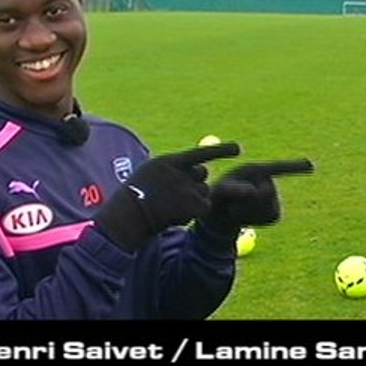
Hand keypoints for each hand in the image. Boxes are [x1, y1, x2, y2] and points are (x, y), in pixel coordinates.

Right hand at [94, 142, 240, 251]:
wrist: (127, 217)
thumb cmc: (133, 197)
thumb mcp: (148, 174)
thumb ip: (171, 170)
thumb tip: (196, 168)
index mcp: (168, 161)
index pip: (200, 153)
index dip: (221, 150)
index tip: (238, 148)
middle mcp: (180, 172)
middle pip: (202, 175)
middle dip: (195, 183)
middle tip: (176, 194)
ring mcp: (187, 188)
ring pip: (204, 193)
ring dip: (194, 200)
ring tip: (171, 207)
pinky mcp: (191, 205)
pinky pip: (204, 208)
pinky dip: (194, 213)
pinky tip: (175, 216)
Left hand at [208, 159, 314, 227]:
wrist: (220, 213)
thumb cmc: (217, 196)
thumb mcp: (219, 191)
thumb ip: (234, 189)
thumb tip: (255, 192)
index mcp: (255, 170)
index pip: (277, 168)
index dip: (294, 166)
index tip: (311, 165)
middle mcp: (268, 181)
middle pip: (267, 193)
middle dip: (248, 201)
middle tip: (232, 205)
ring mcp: (274, 197)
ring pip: (268, 207)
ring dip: (249, 213)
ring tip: (237, 209)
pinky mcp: (275, 213)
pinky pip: (271, 218)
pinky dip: (256, 221)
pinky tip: (246, 218)